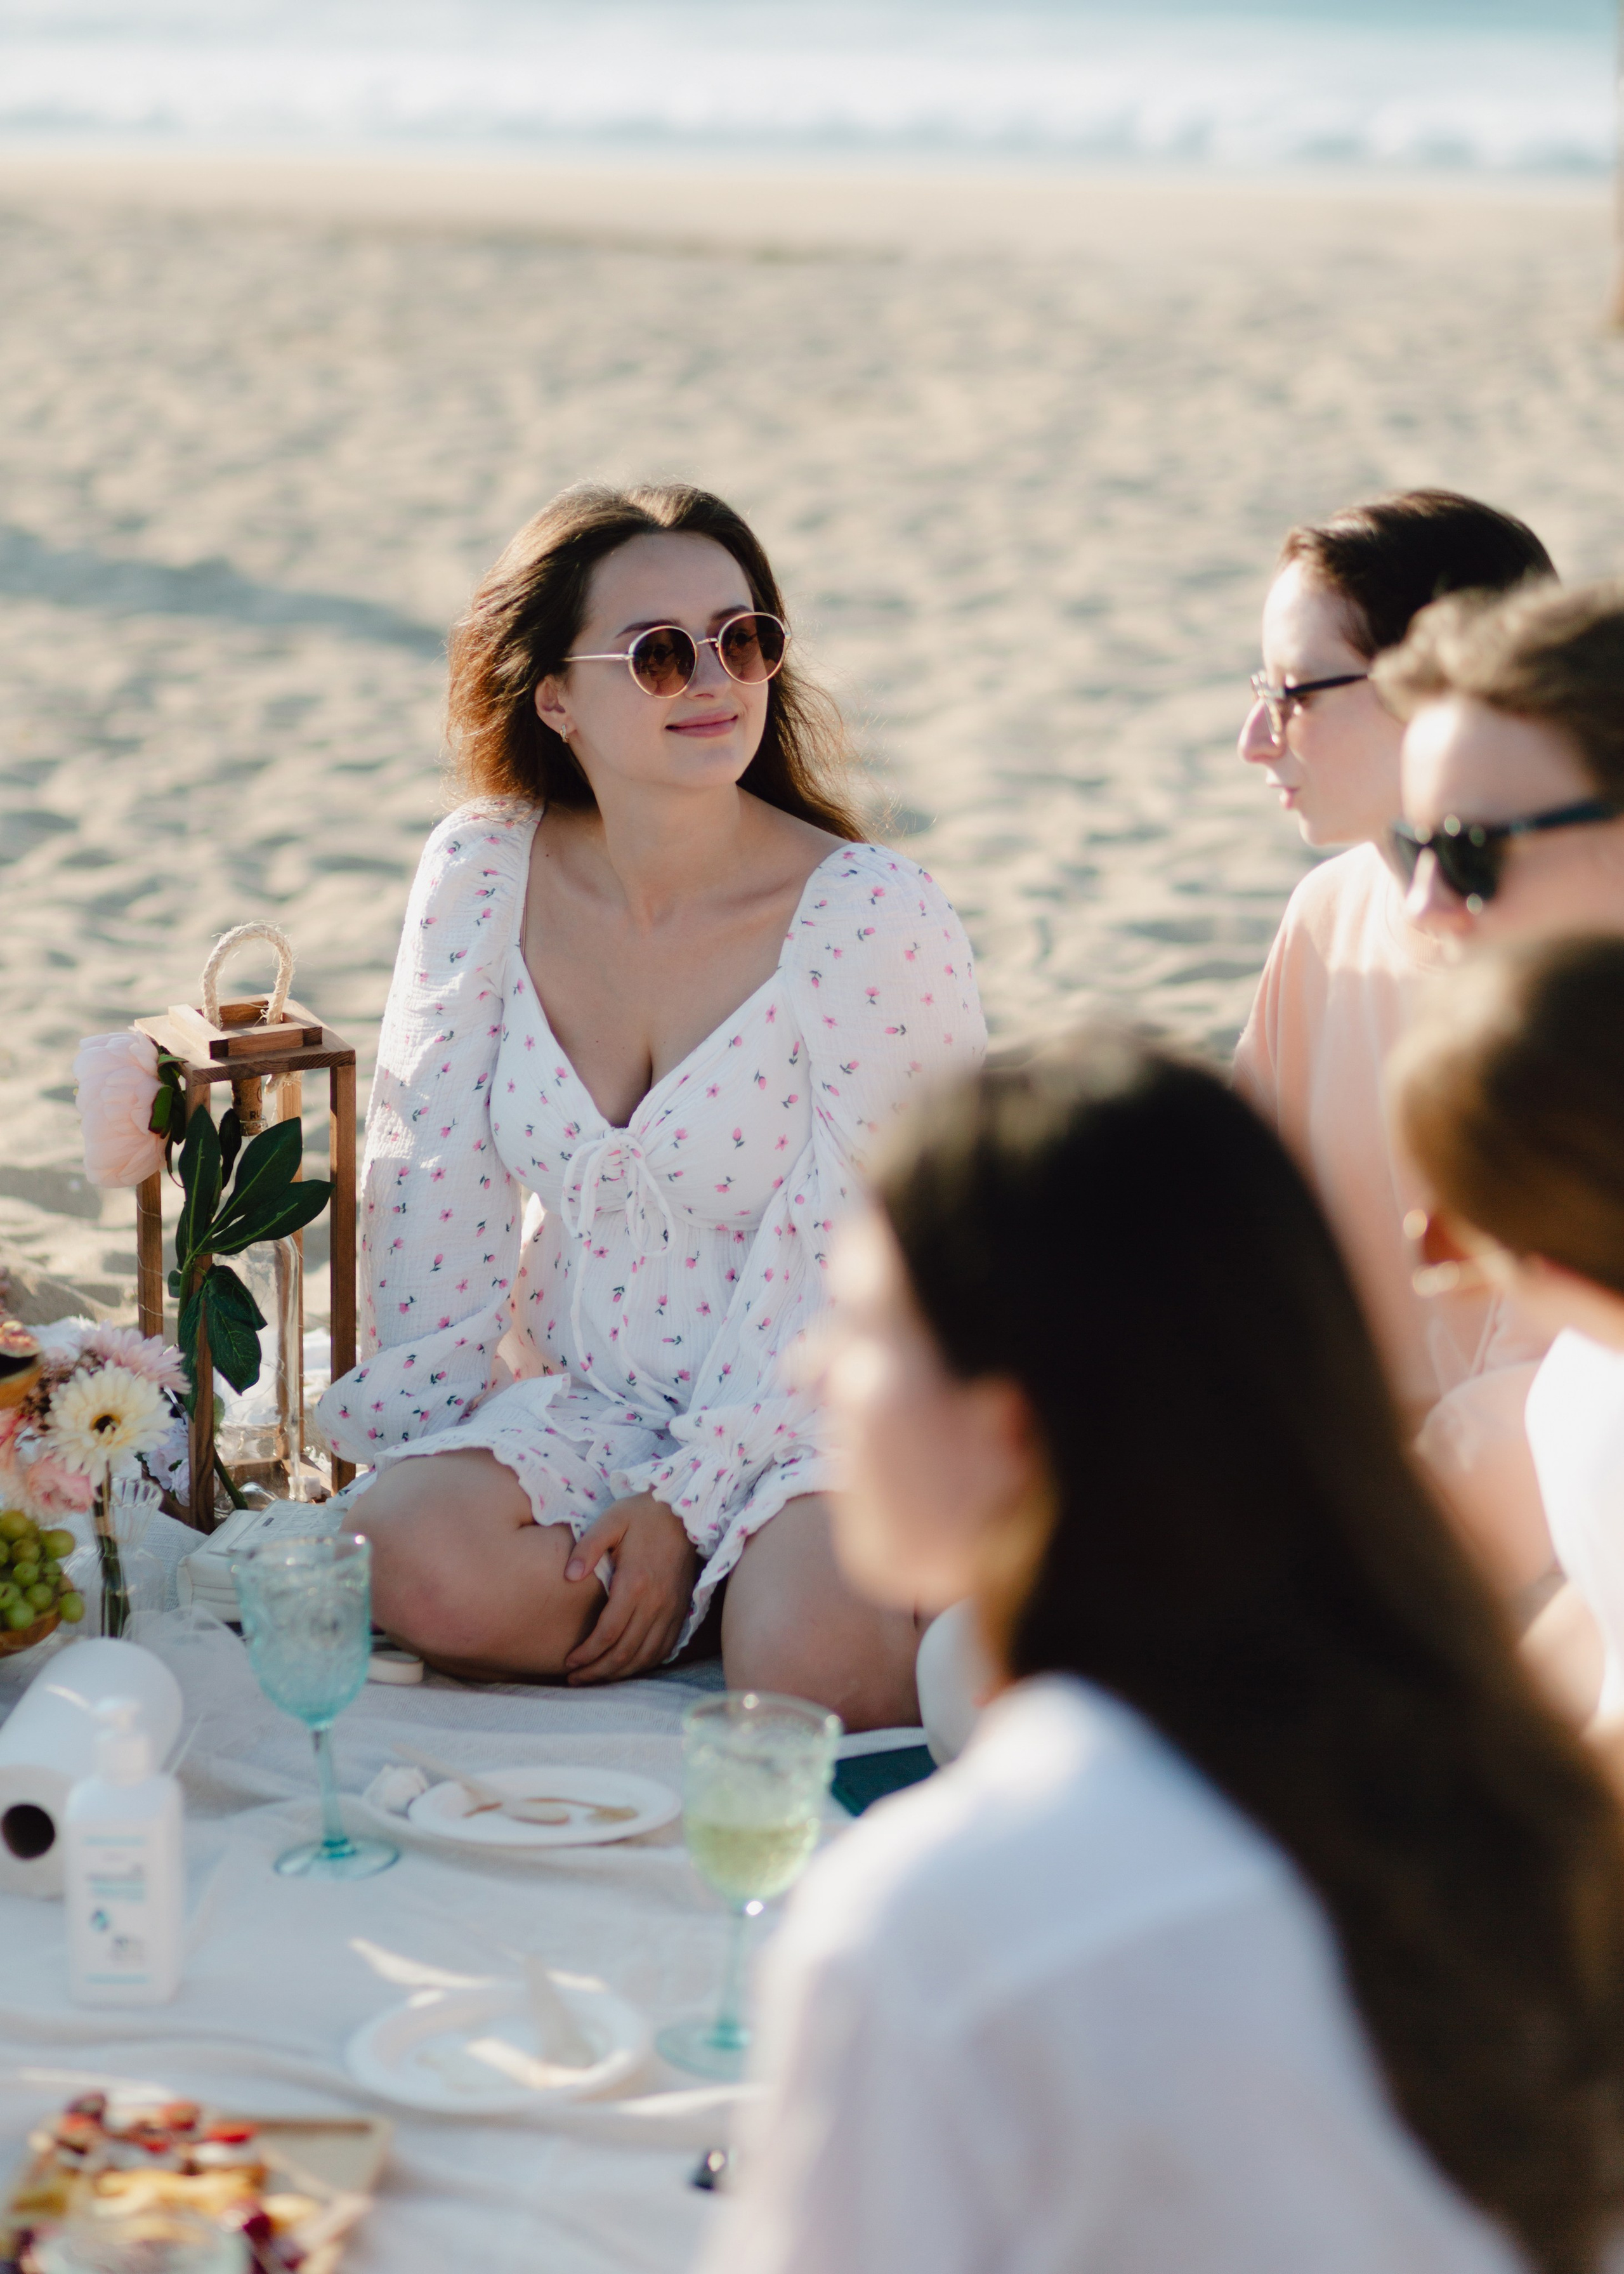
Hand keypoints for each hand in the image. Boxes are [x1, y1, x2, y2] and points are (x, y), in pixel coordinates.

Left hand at [562, 1491, 698, 1685]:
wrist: (684, 1511)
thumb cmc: (641, 1514)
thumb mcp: (610, 1521)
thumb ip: (587, 1547)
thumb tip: (569, 1576)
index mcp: (635, 1583)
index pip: (608, 1633)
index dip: (587, 1653)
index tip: (568, 1662)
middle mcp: (656, 1602)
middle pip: (625, 1652)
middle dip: (598, 1671)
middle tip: (575, 1680)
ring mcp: (672, 1609)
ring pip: (645, 1656)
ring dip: (620, 1673)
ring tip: (596, 1679)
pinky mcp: (681, 1610)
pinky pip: (664, 1648)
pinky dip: (644, 1664)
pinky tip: (627, 1667)